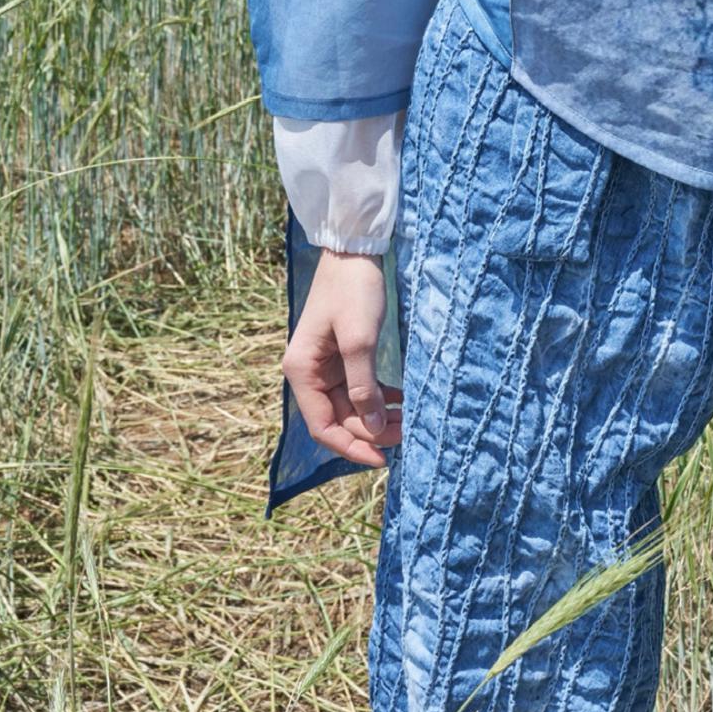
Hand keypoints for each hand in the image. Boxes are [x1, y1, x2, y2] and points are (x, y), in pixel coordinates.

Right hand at [282, 250, 402, 466]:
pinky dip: (380, 397)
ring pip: (352, 405)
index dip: (351, 446)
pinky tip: (403, 400)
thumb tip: (372, 426)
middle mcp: (309, 374)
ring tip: (410, 421)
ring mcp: (326, 365)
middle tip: (407, 435)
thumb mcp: (359, 339)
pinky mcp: (343, 356)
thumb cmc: (353, 291)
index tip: (381, 458)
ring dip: (378, 416)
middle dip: (371, 431)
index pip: (323, 427)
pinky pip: (360, 387)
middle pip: (339, 418)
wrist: (354, 252)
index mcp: (302, 372)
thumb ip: (364, 385)